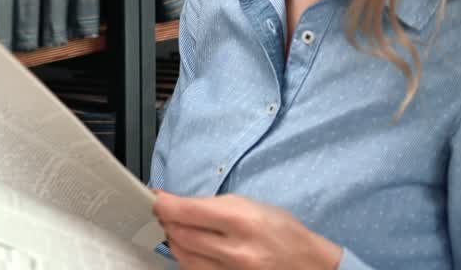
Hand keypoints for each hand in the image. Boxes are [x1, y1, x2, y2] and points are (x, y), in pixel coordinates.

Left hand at [153, 190, 342, 269]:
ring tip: (176, 229)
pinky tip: (189, 249)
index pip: (187, 212)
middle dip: (166, 221)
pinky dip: (186, 259)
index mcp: (241, 220)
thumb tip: (178, 203)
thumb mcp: (250, 204)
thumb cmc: (281, 230)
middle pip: (180, 236)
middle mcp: (234, 250)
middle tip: (163, 212)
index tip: (155, 198)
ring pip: (182, 257)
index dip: (164, 204)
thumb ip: (212, 205)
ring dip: (173, 241)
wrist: (306, 264)